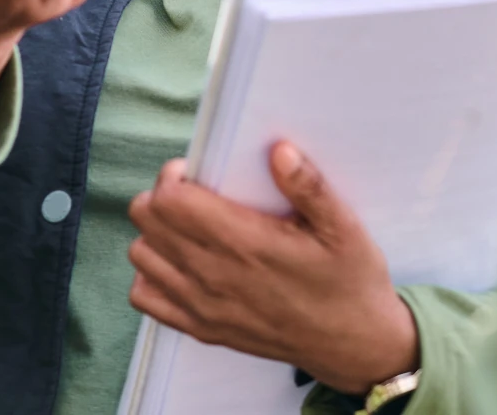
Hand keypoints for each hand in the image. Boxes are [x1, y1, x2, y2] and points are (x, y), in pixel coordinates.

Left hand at [128, 142, 418, 394]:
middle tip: (194, 191)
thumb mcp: (343, 227)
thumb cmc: (348, 280)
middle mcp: (216, 277)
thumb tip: (280, 151)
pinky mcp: (202, 329)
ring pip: (142, 256)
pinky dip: (153, 274)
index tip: (198, 171)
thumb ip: (310, 187)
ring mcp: (204, 307)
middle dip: (163, 196)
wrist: (354, 346)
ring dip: (156, 233)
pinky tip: (183, 261)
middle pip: (147, 221)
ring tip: (189, 224)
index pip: (171, 202)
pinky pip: (146, 298)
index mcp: (246, 245)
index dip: (175, 176)